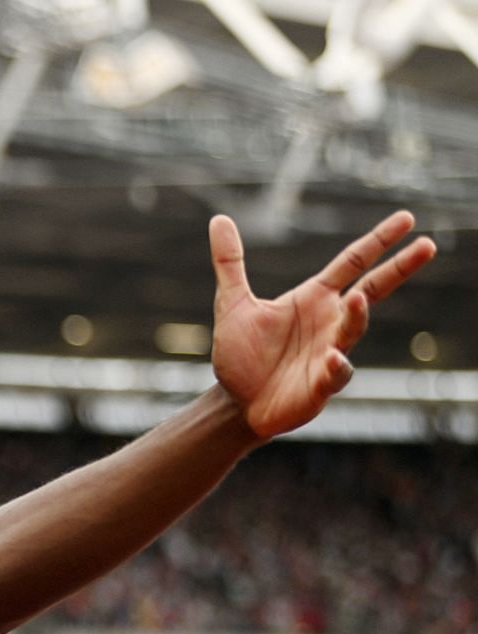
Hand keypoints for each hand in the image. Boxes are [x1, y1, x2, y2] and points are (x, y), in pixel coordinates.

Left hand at [210, 209, 435, 438]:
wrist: (235, 402)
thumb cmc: (241, 353)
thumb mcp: (231, 303)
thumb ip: (229, 262)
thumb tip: (219, 219)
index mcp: (314, 298)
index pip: (353, 262)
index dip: (379, 241)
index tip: (407, 218)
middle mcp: (330, 321)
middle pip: (372, 290)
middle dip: (399, 268)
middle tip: (427, 244)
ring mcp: (330, 352)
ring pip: (353, 329)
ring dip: (356, 316)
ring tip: (356, 300)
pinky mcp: (321, 385)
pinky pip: (337, 374)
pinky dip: (337, 366)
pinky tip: (332, 359)